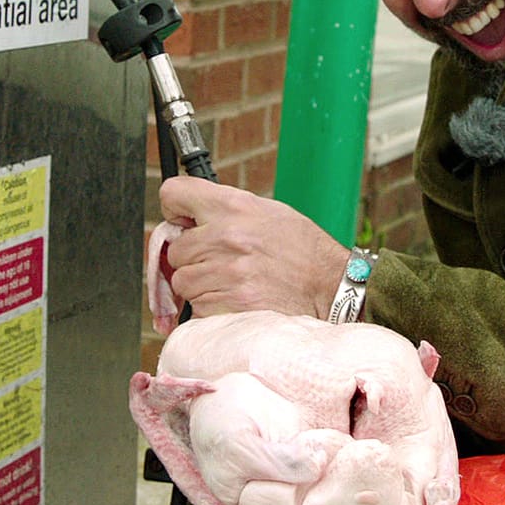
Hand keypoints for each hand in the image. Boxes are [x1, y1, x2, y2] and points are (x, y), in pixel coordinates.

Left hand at [157, 176, 350, 319]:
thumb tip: (189, 220)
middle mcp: (226, 237)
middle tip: (221, 262)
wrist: (332, 287)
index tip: (183, 222)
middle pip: (175, 250)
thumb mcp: (270, 212)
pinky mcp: (228, 306)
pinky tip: (237, 300)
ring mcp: (226, 274)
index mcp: (234, 208)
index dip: (175, 210)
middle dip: (192, 259)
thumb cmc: (303, 250)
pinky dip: (212, 309)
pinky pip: (197, 310)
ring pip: (183, 283)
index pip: (173, 194)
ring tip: (233, 282)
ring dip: (201, 287)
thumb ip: (227, 212)